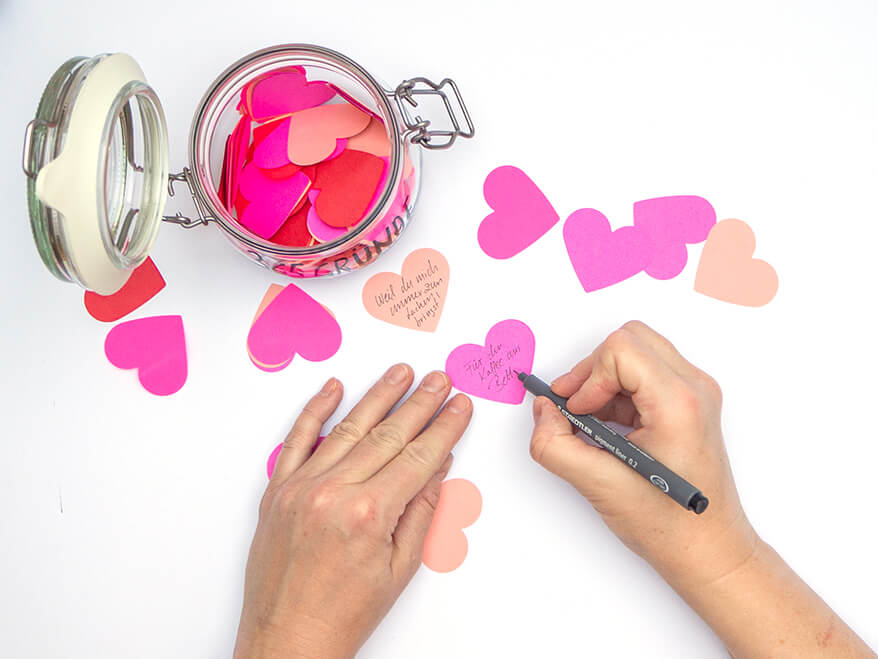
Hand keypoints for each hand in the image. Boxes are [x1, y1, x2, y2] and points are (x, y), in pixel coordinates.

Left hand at [234, 365, 471, 658]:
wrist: (287, 641)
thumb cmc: (342, 614)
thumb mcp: (399, 569)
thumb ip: (421, 512)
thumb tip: (439, 467)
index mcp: (369, 514)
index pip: (418, 456)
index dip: (444, 428)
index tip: (459, 406)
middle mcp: (333, 492)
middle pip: (388, 435)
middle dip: (419, 404)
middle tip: (439, 379)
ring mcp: (301, 487)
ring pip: (348, 429)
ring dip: (378, 397)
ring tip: (401, 373)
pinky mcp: (277, 491)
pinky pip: (298, 440)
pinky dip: (315, 411)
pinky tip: (334, 389)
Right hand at [530, 322, 877, 656]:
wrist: (709, 550)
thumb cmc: (669, 525)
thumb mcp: (598, 485)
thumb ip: (554, 444)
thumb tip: (543, 411)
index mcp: (680, 403)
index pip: (621, 349)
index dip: (589, 376)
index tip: (579, 411)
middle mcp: (695, 388)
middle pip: (630, 339)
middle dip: (592, 370)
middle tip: (575, 406)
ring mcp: (696, 393)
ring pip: (636, 351)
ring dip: (603, 380)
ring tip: (591, 420)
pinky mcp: (690, 402)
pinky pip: (644, 372)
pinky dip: (616, 391)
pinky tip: (608, 426)